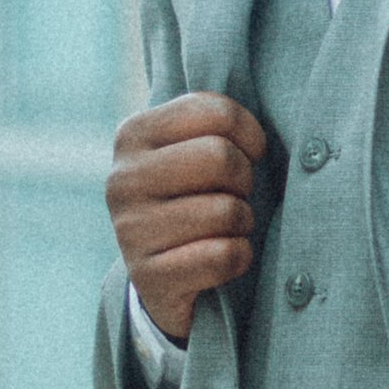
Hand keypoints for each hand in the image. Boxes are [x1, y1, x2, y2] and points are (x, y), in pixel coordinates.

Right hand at [106, 94, 267, 344]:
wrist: (161, 273)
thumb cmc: (193, 195)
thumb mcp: (190, 149)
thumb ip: (214, 124)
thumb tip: (266, 123)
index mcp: (133, 134)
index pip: (215, 112)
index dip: (250, 134)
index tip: (251, 152)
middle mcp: (123, 179)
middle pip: (220, 157)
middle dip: (245, 179)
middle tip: (236, 194)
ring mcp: (130, 230)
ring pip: (226, 211)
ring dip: (242, 223)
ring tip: (225, 227)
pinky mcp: (148, 276)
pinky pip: (223, 256)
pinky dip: (238, 257)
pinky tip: (222, 257)